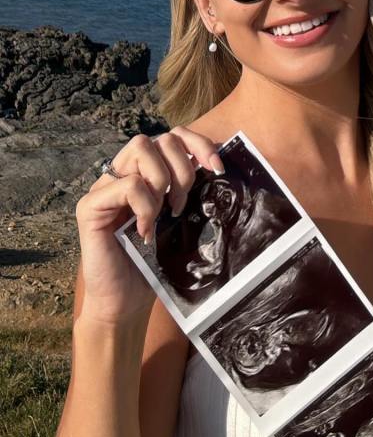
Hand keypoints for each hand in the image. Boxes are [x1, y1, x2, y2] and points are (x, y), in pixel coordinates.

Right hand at [75, 127, 223, 325]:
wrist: (126, 301)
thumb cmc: (156, 261)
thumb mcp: (182, 218)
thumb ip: (191, 190)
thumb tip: (219, 166)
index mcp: (148, 171)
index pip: (175, 135)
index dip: (199, 144)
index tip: (217, 170)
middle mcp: (125, 172)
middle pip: (161, 138)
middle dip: (183, 168)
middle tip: (183, 205)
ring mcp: (105, 186)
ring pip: (141, 148)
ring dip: (162, 180)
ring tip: (165, 214)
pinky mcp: (90, 205)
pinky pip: (127, 184)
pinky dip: (145, 206)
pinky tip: (145, 232)